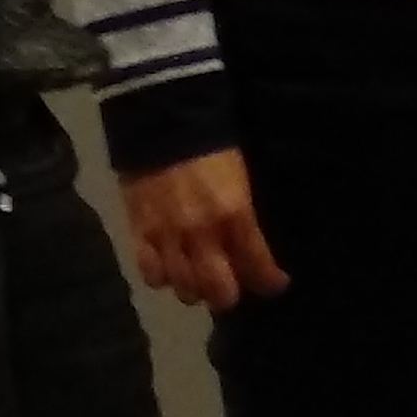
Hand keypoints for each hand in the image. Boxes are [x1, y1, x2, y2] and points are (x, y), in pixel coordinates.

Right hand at [118, 150, 290, 309]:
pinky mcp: (140, 233)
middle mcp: (202, 233)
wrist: (163, 122)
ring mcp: (168, 236)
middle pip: (219, 291)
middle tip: (232, 287)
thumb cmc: (212, 144)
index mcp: (235, 213)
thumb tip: (248, 245)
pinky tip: (169, 269)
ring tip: (199, 280)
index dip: (270, 282)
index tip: (276, 284)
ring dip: (195, 289)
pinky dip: (162, 277)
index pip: (257, 264)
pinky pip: (151, 274)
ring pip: (184, 289)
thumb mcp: (240, 178)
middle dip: (229, 295)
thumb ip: (243, 216)